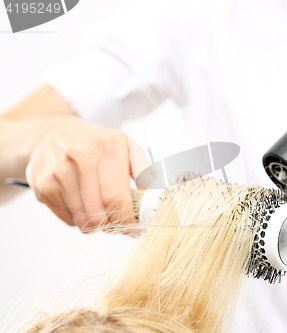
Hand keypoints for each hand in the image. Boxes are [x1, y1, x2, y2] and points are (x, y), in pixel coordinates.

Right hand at [26, 116, 148, 234]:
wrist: (53, 132)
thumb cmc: (98, 144)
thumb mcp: (127, 147)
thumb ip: (145, 172)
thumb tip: (157, 200)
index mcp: (108, 148)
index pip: (117, 197)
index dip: (128, 220)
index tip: (135, 229)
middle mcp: (81, 157)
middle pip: (99, 213)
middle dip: (113, 225)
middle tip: (119, 223)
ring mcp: (59, 172)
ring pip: (83, 220)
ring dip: (96, 224)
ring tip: (101, 211)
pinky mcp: (43, 186)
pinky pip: (68, 220)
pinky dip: (78, 219)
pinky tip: (82, 203)